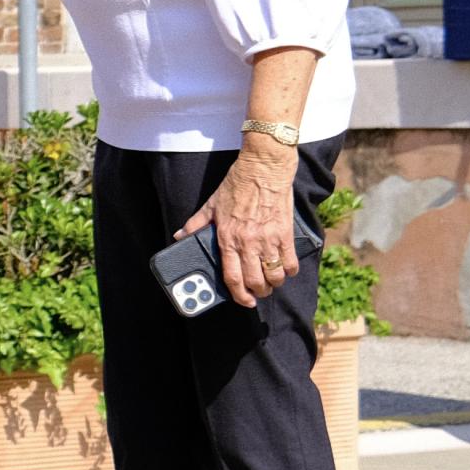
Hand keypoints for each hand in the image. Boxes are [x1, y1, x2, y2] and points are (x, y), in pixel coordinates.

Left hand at [180, 138, 302, 306]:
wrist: (263, 168)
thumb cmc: (236, 185)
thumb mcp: (210, 205)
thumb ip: (195, 224)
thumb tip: (179, 236)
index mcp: (227, 238)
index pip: (231, 276)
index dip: (238, 295)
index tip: (244, 301)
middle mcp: (248, 242)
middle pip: (255, 280)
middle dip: (258, 293)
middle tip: (258, 293)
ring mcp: (268, 238)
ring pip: (275, 274)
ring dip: (274, 284)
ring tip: (272, 282)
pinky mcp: (285, 232)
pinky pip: (290, 260)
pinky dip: (290, 270)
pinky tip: (286, 269)